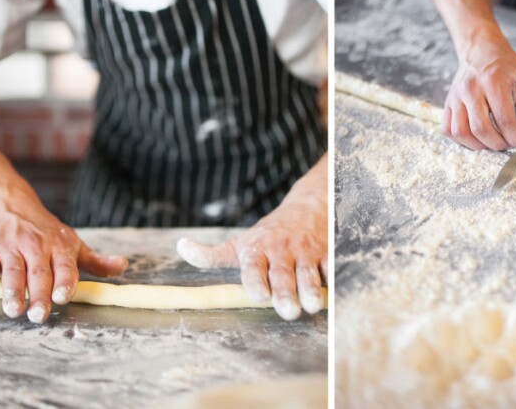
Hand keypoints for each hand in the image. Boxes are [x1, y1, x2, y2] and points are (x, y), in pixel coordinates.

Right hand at [0, 194, 127, 322]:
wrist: (11, 203)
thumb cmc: (46, 231)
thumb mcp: (73, 243)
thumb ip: (95, 261)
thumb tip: (123, 266)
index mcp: (59, 247)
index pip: (64, 267)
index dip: (64, 282)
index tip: (62, 297)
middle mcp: (35, 245)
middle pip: (38, 273)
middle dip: (38, 294)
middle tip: (38, 315)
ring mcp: (11, 246)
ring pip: (12, 271)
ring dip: (12, 291)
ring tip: (14, 310)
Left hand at [176, 199, 327, 320]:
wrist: (308, 205)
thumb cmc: (269, 234)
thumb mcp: (239, 243)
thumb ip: (211, 254)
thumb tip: (181, 247)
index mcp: (257, 250)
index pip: (254, 267)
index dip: (255, 280)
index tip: (258, 294)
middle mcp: (281, 251)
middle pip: (283, 275)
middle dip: (285, 293)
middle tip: (288, 311)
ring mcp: (306, 251)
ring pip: (308, 273)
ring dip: (310, 290)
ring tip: (311, 306)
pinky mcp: (328, 252)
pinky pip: (331, 266)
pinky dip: (333, 279)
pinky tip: (334, 292)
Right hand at [443, 31, 515, 149]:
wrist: (480, 52)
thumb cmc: (504, 67)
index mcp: (494, 82)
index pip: (504, 119)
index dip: (515, 137)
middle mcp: (471, 89)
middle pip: (481, 129)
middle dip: (497, 144)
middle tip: (507, 144)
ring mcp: (455, 97)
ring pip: (461, 132)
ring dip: (478, 145)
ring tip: (490, 143)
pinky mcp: (447, 103)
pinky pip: (447, 129)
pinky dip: (460, 140)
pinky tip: (474, 137)